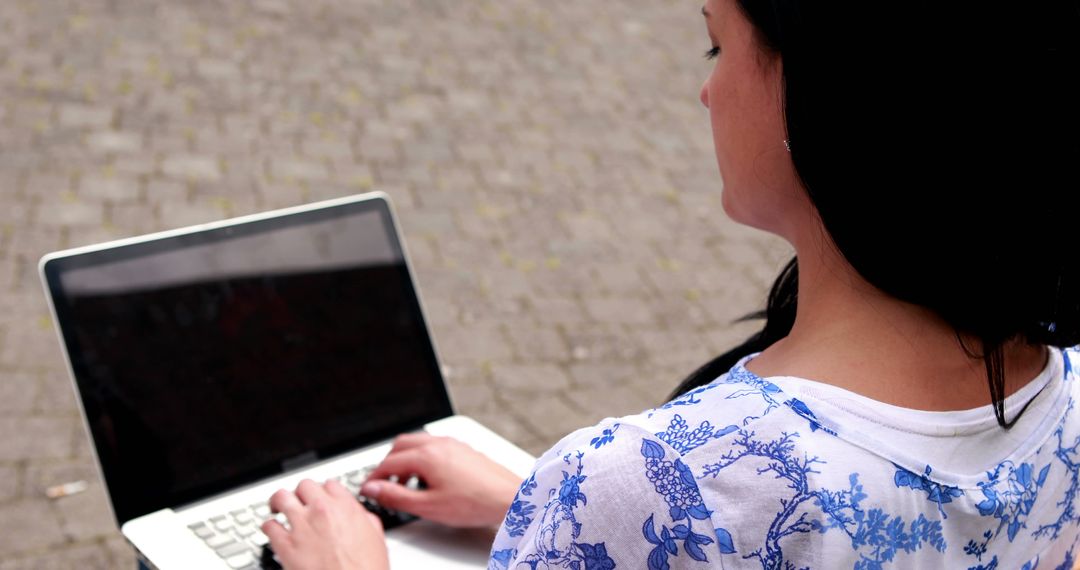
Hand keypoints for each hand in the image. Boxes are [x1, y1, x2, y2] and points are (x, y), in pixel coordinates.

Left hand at [262, 479, 388, 569]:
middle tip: (299, 501)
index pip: (329, 484)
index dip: (324, 491)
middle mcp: (322, 511)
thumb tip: (361, 516)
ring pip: (281, 497)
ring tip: (278, 508)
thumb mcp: (377, 540)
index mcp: (346, 507)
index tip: (321, 497)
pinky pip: (269, 526)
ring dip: (279, 502)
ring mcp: (302, 526)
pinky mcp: (286, 545)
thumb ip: (366, 521)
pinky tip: (272, 530)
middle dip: (301, 494)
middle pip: (304, 485)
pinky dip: (269, 526)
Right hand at [361, 433, 522, 527]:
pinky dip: (422, 457)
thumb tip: (374, 490)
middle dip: (387, 464)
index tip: (369, 489)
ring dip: (405, 459)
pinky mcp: (463, 448)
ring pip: (417, 442)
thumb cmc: (474, 502)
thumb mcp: (428, 506)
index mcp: (426, 456)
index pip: (388, 463)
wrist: (507, 497)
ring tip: (405, 482)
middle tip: (384, 483)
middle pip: (400, 445)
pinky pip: (433, 445)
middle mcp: (438, 444)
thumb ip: (396, 497)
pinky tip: (428, 476)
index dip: (374, 478)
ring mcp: (452, 443)